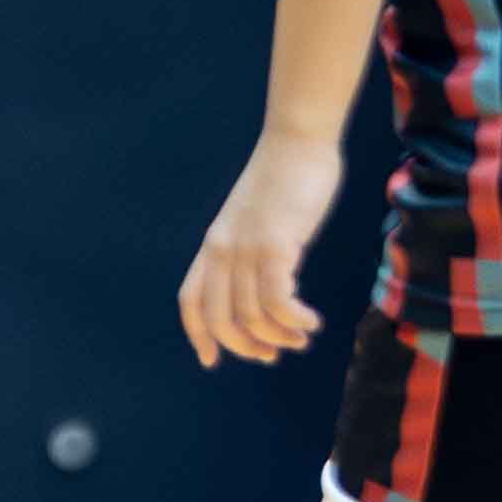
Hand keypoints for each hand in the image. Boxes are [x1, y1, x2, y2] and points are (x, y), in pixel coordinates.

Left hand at [178, 130, 341, 370]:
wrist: (298, 140)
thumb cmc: (286, 178)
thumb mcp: (258, 219)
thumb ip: (255, 251)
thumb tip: (269, 287)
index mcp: (214, 245)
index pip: (191, 300)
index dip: (197, 335)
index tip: (210, 360)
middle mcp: (223, 250)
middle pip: (220, 319)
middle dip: (246, 346)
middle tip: (274, 354)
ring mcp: (248, 248)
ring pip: (252, 316)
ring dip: (280, 337)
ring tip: (302, 336)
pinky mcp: (276, 244)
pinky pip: (277, 301)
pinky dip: (294, 321)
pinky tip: (311, 321)